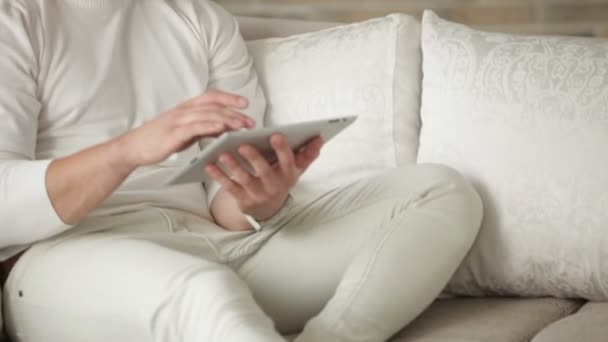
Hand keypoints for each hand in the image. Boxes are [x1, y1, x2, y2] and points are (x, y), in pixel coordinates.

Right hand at [118, 90, 255, 167]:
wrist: (133, 148)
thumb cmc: (159, 140)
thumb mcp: (185, 132)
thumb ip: (203, 128)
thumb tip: (224, 128)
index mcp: (186, 108)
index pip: (211, 97)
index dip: (229, 97)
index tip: (245, 102)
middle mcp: (183, 111)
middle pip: (213, 106)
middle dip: (234, 112)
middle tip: (251, 121)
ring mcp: (177, 121)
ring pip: (207, 115)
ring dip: (227, 119)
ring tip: (242, 125)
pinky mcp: (172, 134)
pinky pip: (194, 127)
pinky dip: (209, 127)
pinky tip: (221, 130)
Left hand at [205, 134, 323, 219]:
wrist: (268, 207)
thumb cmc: (281, 178)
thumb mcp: (296, 168)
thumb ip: (308, 153)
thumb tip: (320, 137)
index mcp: (288, 174)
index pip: (288, 161)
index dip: (282, 149)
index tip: (275, 135)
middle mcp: (274, 184)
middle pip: (265, 171)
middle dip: (255, 158)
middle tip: (243, 145)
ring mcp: (257, 193)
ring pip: (244, 179)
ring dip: (233, 167)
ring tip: (222, 154)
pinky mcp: (242, 199)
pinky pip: (229, 187)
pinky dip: (219, 176)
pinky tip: (209, 165)